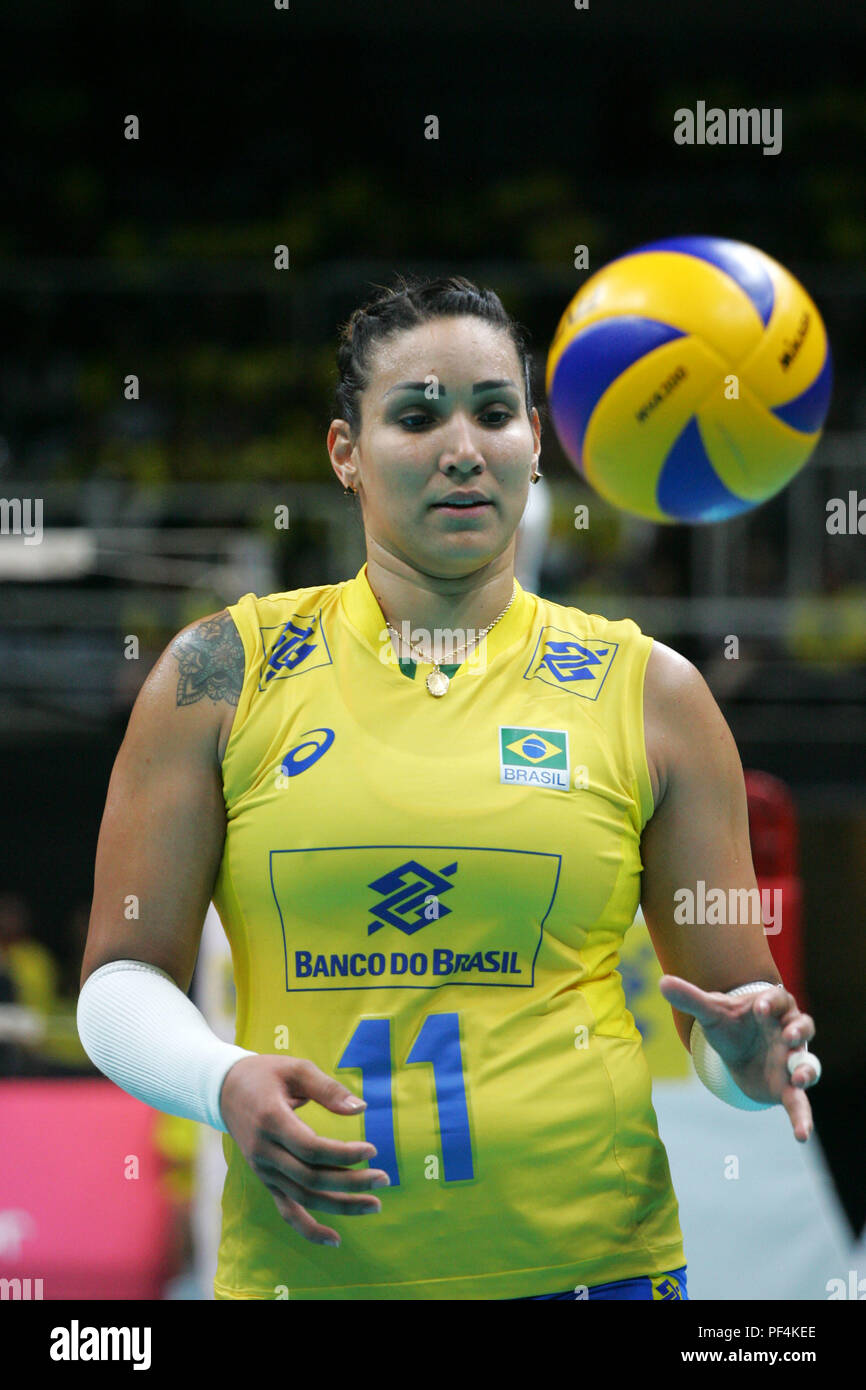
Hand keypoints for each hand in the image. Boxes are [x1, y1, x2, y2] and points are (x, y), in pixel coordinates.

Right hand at [218, 1053, 388, 1246]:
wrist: (225, 1090)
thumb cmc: (266, 1074)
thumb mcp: (296, 1069)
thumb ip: (328, 1089)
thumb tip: (361, 1109)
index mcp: (272, 1121)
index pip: (310, 1149)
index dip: (343, 1154)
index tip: (372, 1151)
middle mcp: (265, 1152)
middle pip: (311, 1178)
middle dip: (351, 1183)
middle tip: (383, 1179)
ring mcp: (264, 1170)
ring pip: (303, 1199)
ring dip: (340, 1206)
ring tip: (374, 1205)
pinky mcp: (266, 1180)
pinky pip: (287, 1211)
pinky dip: (309, 1230)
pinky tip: (336, 1240)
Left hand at [658, 975, 818, 1142]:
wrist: (738, 1049)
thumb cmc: (729, 1024)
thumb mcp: (709, 1012)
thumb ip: (690, 997)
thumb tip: (661, 981)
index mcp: (772, 1007)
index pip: (779, 999)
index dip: (772, 1002)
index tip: (760, 1008)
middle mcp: (788, 1032)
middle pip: (803, 1027)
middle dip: (798, 1032)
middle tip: (789, 1036)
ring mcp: (791, 1060)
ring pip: (808, 1063)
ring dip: (807, 1070)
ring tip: (798, 1078)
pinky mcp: (787, 1088)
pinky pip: (800, 1103)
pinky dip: (802, 1118)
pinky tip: (802, 1135)